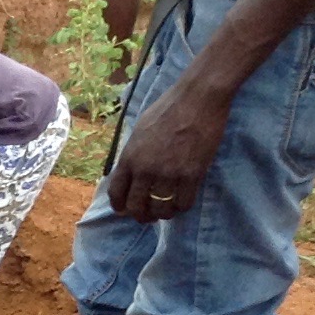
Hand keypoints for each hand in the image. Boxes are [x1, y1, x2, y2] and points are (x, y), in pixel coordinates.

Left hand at [106, 77, 227, 223]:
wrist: (197, 98)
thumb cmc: (168, 109)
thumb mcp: (139, 131)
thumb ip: (132, 154)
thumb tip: (128, 173)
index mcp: (129, 158)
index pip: (116, 193)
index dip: (120, 207)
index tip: (124, 211)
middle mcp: (145, 170)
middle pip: (137, 207)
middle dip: (141, 215)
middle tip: (148, 216)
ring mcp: (168, 174)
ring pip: (160, 209)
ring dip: (162, 214)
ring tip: (167, 211)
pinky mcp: (192, 174)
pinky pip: (184, 203)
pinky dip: (182, 207)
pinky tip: (183, 202)